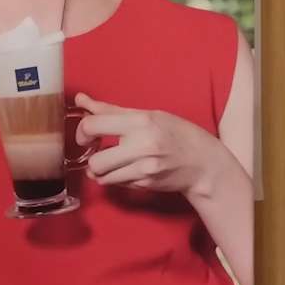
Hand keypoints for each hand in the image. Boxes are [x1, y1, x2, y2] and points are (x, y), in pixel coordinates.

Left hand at [74, 94, 229, 198]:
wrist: (204, 163)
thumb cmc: (178, 134)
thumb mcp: (149, 115)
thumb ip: (112, 110)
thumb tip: (81, 100)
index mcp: (142, 121)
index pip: (94, 126)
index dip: (82, 131)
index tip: (87, 134)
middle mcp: (142, 145)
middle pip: (95, 160)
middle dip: (92, 157)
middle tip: (98, 152)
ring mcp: (144, 168)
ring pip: (103, 176)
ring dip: (101, 171)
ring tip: (111, 163)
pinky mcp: (146, 184)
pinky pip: (117, 183)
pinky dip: (116, 178)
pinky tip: (128, 169)